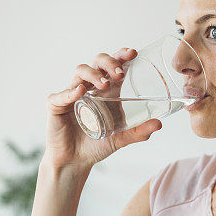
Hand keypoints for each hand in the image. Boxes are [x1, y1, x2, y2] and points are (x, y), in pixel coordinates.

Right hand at [43, 48, 162, 172]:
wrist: (75, 162)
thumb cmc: (96, 146)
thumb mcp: (121, 138)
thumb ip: (138, 132)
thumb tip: (159, 124)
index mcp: (105, 90)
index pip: (113, 65)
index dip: (121, 55)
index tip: (133, 53)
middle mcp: (89, 87)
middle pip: (97, 62)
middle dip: (109, 62)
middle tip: (120, 73)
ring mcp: (71, 94)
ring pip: (80, 72)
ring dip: (93, 75)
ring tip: (104, 85)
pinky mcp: (56, 105)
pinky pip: (61, 94)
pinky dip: (70, 91)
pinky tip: (80, 91)